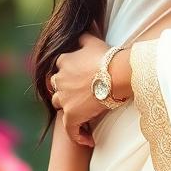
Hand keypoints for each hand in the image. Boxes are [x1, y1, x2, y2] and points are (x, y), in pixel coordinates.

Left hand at [51, 28, 113, 146]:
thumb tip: (82, 29)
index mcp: (63, 62)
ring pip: (60, 106)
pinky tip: (89, 140)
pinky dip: (79, 136)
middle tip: (80, 97)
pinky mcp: (71, 116)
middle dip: (65, 92)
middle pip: (56, 88)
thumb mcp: (93, 42)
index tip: (77, 80)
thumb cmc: (106, 57)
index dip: (67, 75)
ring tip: (83, 115)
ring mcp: (64, 99)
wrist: (115, 74)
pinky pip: (71, 131)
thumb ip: (84, 37)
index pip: (59, 68)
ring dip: (69, 110)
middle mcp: (59, 80)